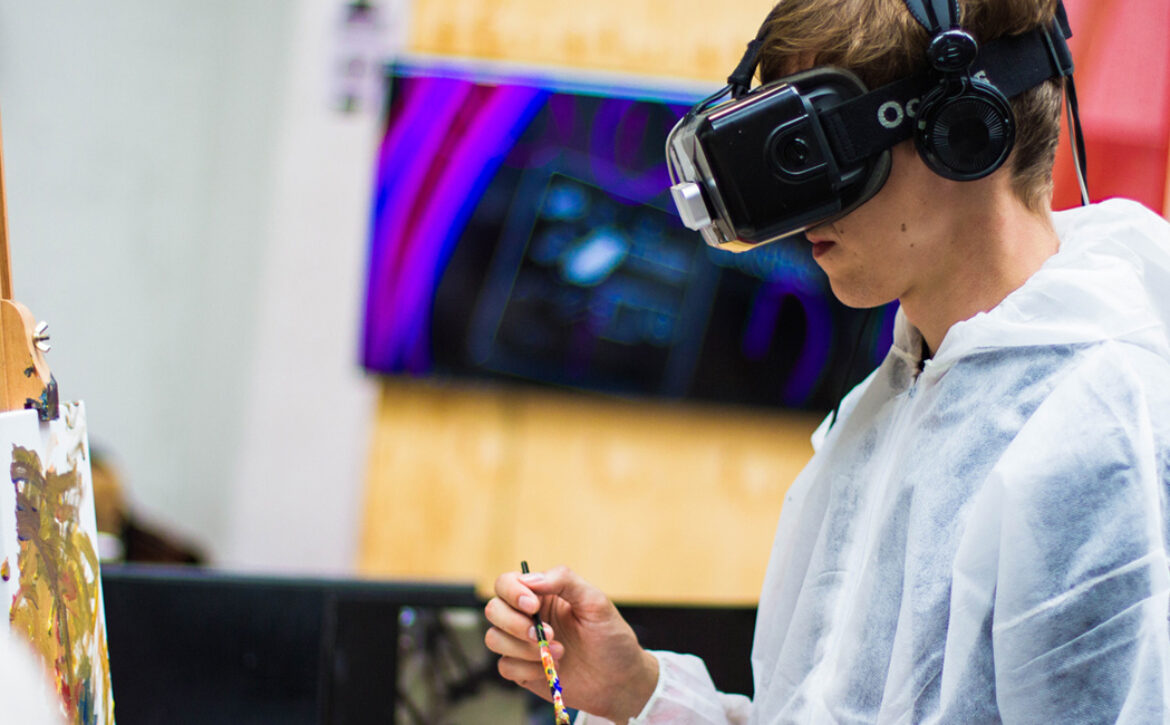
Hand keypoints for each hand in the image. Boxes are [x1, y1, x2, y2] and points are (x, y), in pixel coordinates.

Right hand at [484, 565, 658, 721]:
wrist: (620, 680)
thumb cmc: (611, 637)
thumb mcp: (595, 602)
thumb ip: (564, 580)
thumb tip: (530, 579)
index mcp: (542, 595)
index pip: (507, 583)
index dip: (512, 592)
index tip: (533, 606)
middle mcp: (527, 617)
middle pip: (494, 610)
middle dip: (515, 624)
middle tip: (548, 634)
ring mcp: (522, 645)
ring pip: (494, 638)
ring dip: (524, 648)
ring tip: (559, 652)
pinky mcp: (523, 670)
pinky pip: (505, 667)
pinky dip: (526, 668)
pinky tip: (550, 669)